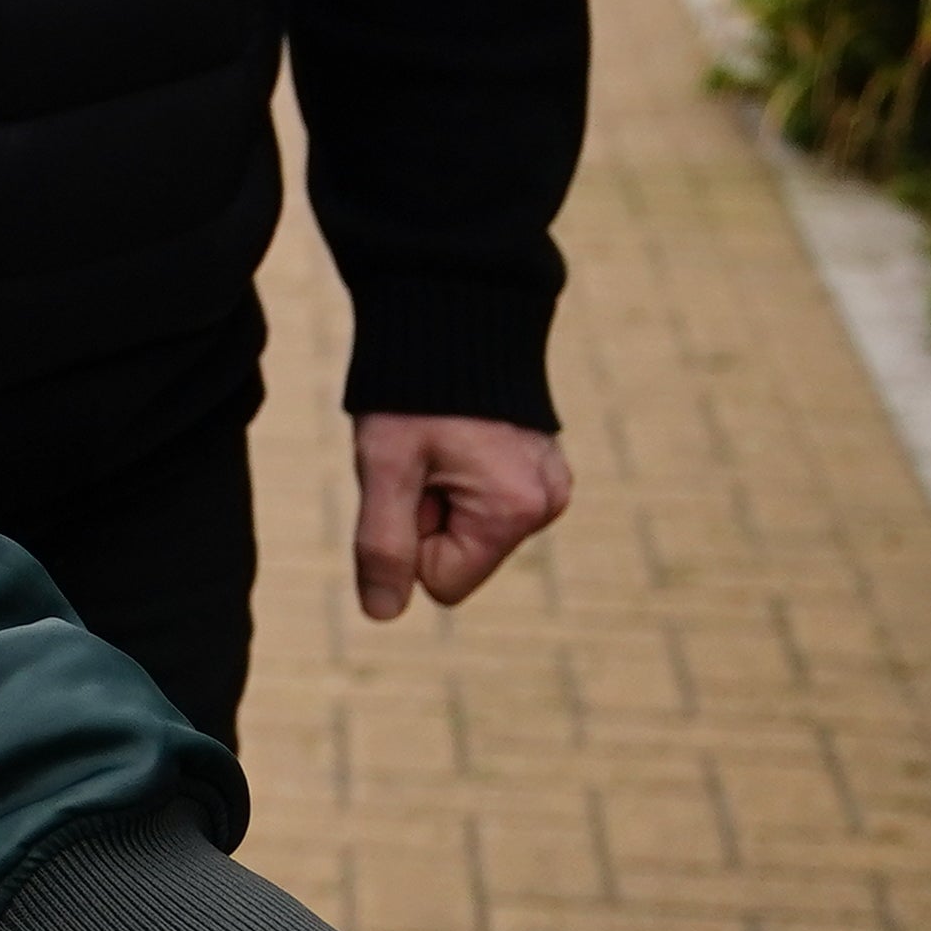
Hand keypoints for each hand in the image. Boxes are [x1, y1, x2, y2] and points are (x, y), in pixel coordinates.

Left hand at [352, 412, 570, 617]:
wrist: (452, 316)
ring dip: (440, 493)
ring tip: (438, 441)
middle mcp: (546, 505)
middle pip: (460, 555)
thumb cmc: (412, 392)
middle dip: (427, 514)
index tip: (411, 480)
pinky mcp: (542, 468)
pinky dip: (460, 475)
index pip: (443, 583)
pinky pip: (485, 500)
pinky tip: (458, 434)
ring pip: (470, 527)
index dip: (410, 538)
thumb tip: (381, 614)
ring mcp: (549, 486)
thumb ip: (383, 546)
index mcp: (514, 511)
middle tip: (422, 456)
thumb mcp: (386, 467)